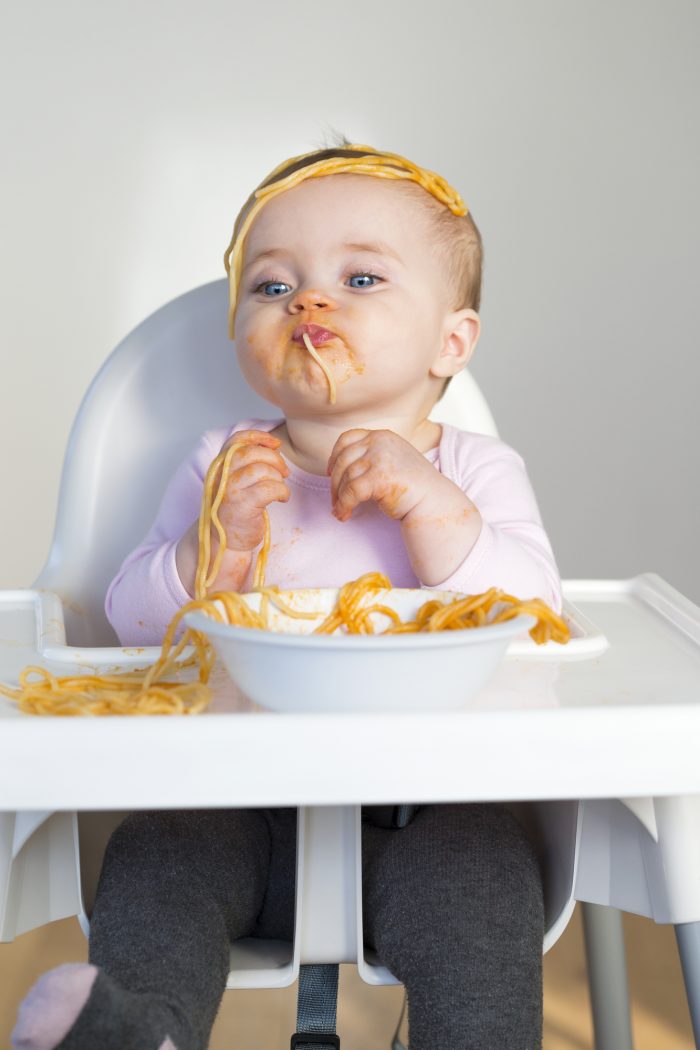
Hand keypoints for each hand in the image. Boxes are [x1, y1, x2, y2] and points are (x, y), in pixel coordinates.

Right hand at [213, 430, 289, 552]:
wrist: (225, 542)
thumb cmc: (236, 510)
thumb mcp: (236, 481)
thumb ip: (247, 462)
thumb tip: (273, 445)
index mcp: (220, 466)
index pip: (236, 440)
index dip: (258, 436)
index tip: (275, 443)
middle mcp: (221, 476)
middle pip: (251, 452)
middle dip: (274, 459)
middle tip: (284, 472)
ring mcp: (230, 491)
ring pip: (261, 470)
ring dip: (278, 478)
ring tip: (280, 488)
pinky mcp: (242, 506)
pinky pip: (270, 489)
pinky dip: (282, 492)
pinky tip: (282, 499)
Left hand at [327, 428, 440, 522]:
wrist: (433, 501)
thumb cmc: (412, 486)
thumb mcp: (391, 460)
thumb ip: (370, 456)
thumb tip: (337, 469)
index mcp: (382, 436)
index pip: (347, 439)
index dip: (334, 456)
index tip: (330, 473)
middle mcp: (380, 442)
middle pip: (342, 459)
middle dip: (335, 483)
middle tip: (335, 500)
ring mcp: (379, 458)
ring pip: (345, 477)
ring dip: (338, 497)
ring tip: (341, 511)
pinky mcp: (379, 478)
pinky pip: (350, 492)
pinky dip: (343, 506)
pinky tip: (344, 515)